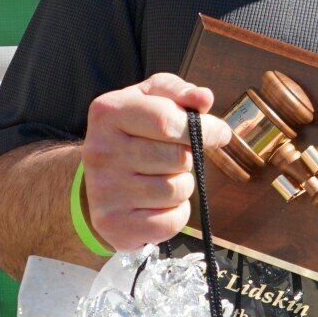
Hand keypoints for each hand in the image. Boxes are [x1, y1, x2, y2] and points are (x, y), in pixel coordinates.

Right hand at [82, 74, 231, 250]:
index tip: (219, 133)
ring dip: (183, 185)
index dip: (205, 128)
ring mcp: (103, 190)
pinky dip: (176, 213)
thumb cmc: (136, 134)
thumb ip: (179, 93)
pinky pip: (171, 220)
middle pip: (178, 157)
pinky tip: (157, 204)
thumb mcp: (151, 101)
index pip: (167, 120)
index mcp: (108, 113)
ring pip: (177, 190)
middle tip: (175, 157)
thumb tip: (204, 98)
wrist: (98, 184)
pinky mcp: (112, 224)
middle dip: (189, 158)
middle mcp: (100, 151)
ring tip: (161, 178)